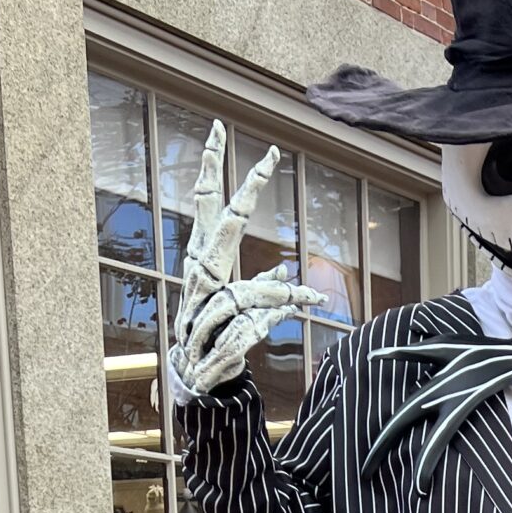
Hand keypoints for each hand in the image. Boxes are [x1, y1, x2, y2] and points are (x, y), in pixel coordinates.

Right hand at [168, 121, 325, 400]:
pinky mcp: (216, 336)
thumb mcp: (242, 310)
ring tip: (313, 301)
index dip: (214, 168)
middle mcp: (199, 277)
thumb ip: (261, 289)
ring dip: (284, 298)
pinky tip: (294, 325)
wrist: (199, 384)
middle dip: (241, 191)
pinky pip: (254, 323)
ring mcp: (202, 306)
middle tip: (263, 157)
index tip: (220, 128)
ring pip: (251, 286)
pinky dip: (277, 323)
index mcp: (203, 262)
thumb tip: (283, 271)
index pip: (207, 205)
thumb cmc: (218, 340)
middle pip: (219, 224)